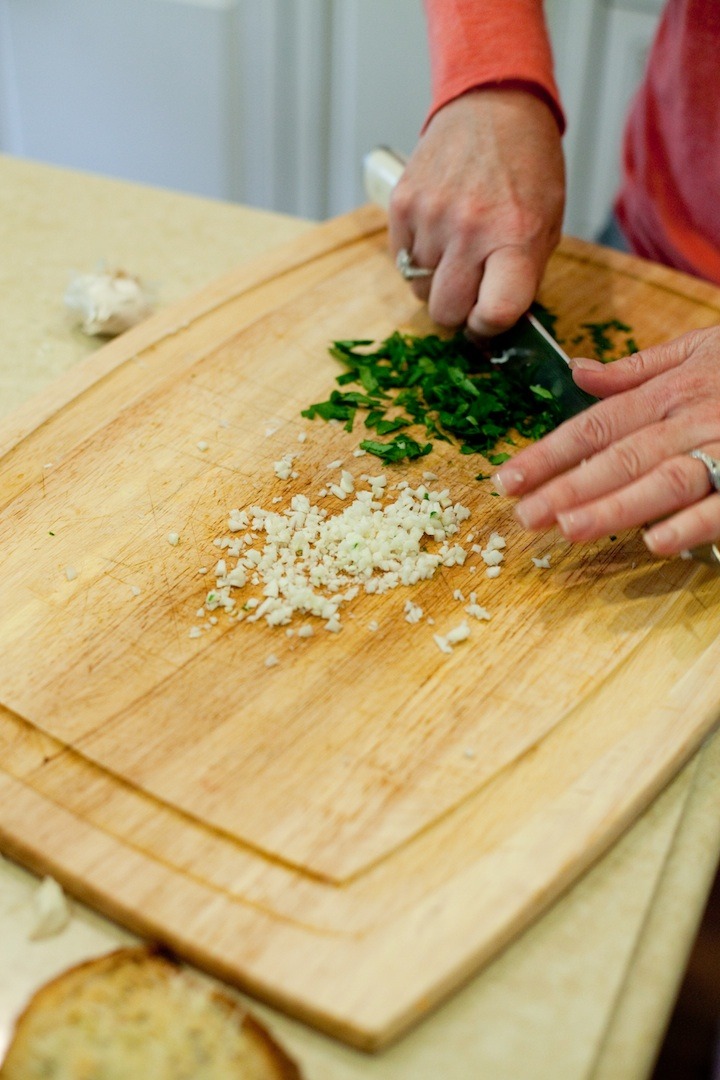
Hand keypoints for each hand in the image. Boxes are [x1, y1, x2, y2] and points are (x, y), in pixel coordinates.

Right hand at [389, 87, 564, 336]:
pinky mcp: (402, 205)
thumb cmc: (526, 170)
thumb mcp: (546, 225)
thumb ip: (521, 277)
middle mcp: (470, 230)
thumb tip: (496, 323)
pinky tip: (438, 232)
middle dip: (457, 310)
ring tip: (456, 250)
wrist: (493, 105)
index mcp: (516, 238)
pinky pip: (401, 261)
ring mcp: (431, 216)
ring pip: (419, 291)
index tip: (488, 318)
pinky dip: (418, 257)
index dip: (488, 326)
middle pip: (445, 312)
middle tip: (470, 288)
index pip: (494, 312)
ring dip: (436, 282)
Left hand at [492, 326, 719, 556]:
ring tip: (569, 530)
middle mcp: (691, 418)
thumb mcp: (699, 348)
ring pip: (663, 480)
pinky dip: (693, 522)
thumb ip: (637, 369)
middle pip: (619, 457)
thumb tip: (577, 372)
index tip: (506, 480)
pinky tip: (657, 543)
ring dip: (615, 507)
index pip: (595, 426)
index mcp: (669, 391)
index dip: (548, 454)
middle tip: (524, 516)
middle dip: (567, 488)